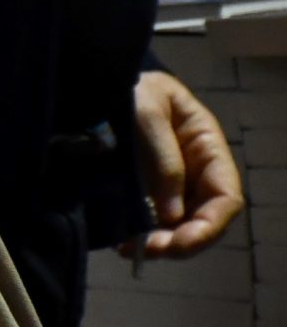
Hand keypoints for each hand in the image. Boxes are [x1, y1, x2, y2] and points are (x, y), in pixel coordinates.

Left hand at [125, 70, 243, 257]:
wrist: (101, 77)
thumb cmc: (132, 87)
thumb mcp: (146, 113)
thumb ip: (163, 161)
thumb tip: (171, 215)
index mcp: (208, 148)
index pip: (225, 197)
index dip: (209, 225)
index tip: (180, 243)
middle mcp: (198, 170)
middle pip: (203, 218)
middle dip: (180, 240)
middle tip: (147, 249)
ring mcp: (174, 180)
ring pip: (179, 224)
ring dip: (161, 242)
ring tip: (130, 248)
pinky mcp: (148, 186)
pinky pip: (154, 217)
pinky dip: (143, 233)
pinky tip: (123, 241)